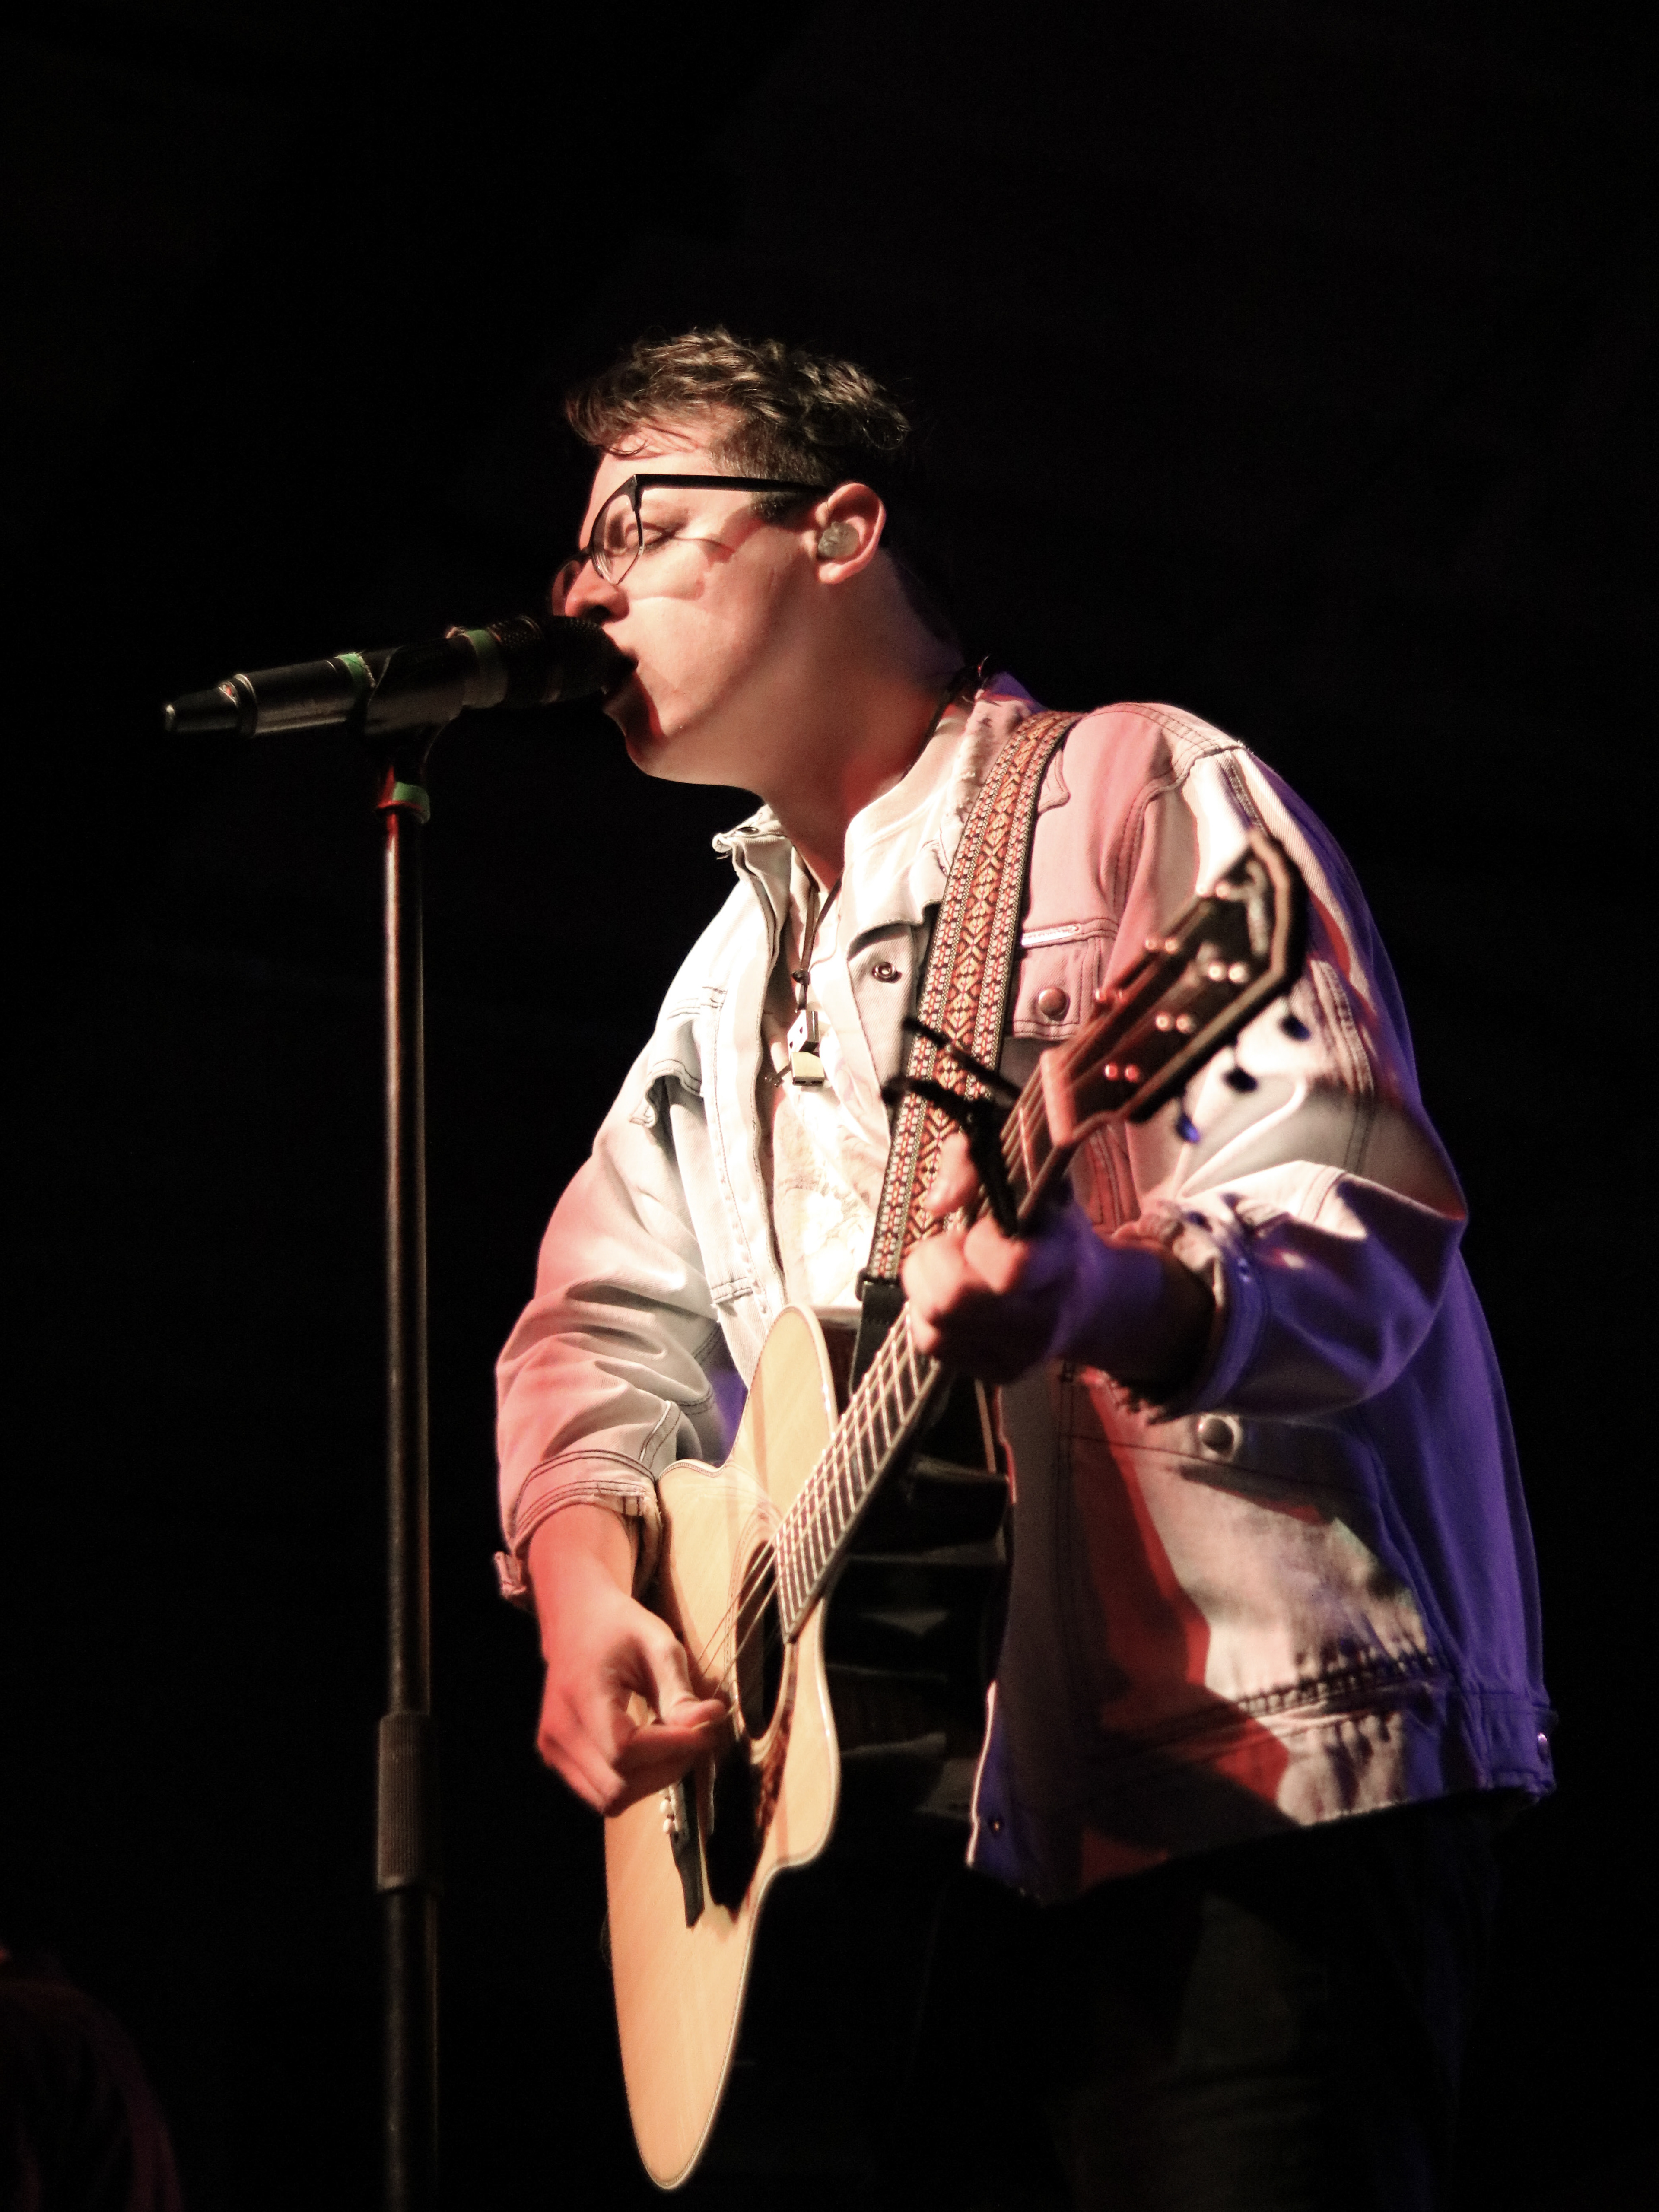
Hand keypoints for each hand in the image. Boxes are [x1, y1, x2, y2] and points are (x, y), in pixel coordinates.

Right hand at [526, 1506, 727, 1814]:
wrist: (575, 1619)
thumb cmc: (618, 1626)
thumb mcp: (658, 1644)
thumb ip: (680, 1691)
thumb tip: (709, 1723)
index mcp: (580, 1693)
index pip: (624, 1749)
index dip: (672, 1749)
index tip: (707, 1730)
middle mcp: (557, 1730)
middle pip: (618, 1784)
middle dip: (667, 1768)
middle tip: (696, 1738)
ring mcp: (552, 1749)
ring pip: (610, 1799)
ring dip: (651, 1780)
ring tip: (672, 1742)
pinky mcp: (556, 1758)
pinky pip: (599, 1792)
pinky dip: (632, 1781)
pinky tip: (649, 1749)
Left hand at [900, 1133, 1213, 1388]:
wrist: (1090, 1301)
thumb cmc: (1052, 1231)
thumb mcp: (1030, 1180)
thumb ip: (973, 1163)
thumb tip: (937, 1203)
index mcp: (1061, 1263)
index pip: (1009, 1268)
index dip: (979, 1242)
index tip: (984, 1228)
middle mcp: (1043, 1318)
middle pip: (953, 1299)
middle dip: (935, 1261)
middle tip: (953, 1246)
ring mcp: (1019, 1355)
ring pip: (932, 1322)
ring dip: (925, 1286)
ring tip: (953, 1268)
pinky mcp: (996, 1374)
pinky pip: (931, 1344)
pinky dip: (927, 1315)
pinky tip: (953, 1298)